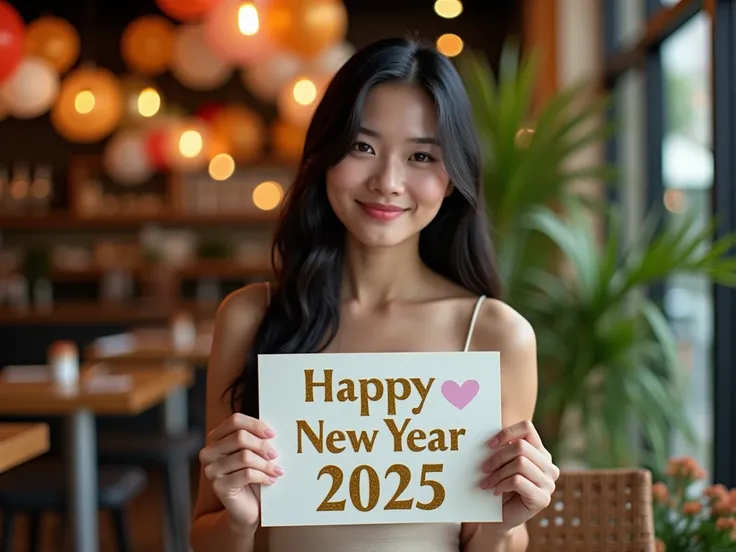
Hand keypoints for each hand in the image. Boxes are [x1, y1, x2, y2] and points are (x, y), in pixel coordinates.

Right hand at [199, 413, 283, 527]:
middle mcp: (209, 452)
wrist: (249, 507)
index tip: (272, 434)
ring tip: (276, 470)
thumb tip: (271, 431)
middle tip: (275, 455)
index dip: (255, 425)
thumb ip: (257, 439)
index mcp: (216, 438)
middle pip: (240, 437)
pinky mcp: (218, 486)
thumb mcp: (254, 453)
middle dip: (262, 445)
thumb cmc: (253, 477)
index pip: (235, 421)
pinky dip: (263, 476)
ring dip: (266, 464)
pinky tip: (271, 480)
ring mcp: (211, 470)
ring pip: (245, 457)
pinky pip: (246, 474)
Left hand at [480, 420, 558, 529]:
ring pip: (520, 463)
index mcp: (540, 452)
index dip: (507, 433)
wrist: (500, 517)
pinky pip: (518, 481)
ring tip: (488, 481)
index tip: (490, 444)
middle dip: (498, 457)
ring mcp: (549, 483)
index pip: (527, 428)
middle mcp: (549, 466)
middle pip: (521, 446)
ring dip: (498, 473)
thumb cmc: (500, 486)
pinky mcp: (543, 499)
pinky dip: (502, 484)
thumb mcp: (502, 464)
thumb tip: (490, 438)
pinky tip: (495, 491)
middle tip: (484, 468)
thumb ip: (503, 448)